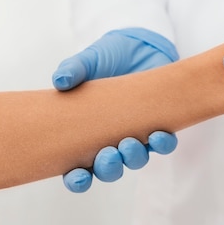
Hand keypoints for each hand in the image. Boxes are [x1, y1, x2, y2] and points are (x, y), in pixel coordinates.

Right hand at [52, 28, 178, 192]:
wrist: (139, 45)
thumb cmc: (106, 57)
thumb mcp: (87, 60)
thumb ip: (72, 69)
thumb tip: (60, 81)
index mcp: (85, 133)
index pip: (78, 168)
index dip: (77, 179)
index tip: (78, 175)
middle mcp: (110, 139)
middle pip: (108, 170)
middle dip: (108, 168)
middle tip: (107, 154)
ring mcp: (135, 134)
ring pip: (134, 160)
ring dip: (132, 157)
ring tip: (129, 143)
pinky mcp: (159, 124)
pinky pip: (163, 144)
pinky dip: (162, 143)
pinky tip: (159, 134)